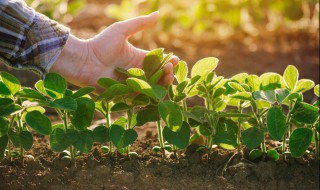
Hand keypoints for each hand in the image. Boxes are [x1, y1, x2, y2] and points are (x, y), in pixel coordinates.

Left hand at [52, 11, 178, 90]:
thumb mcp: (121, 30)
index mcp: (139, 58)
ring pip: (152, 87)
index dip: (168, 61)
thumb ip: (140, 23)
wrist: (84, 60)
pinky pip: (140, 96)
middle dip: (168, 73)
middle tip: (170, 69)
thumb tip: (158, 13)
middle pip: (158, 76)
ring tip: (166, 77)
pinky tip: (156, 91)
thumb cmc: (101, 44)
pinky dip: (150, 94)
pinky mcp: (126, 94)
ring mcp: (132, 84)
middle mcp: (137, 72)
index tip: (175, 59)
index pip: (158, 62)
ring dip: (162, 84)